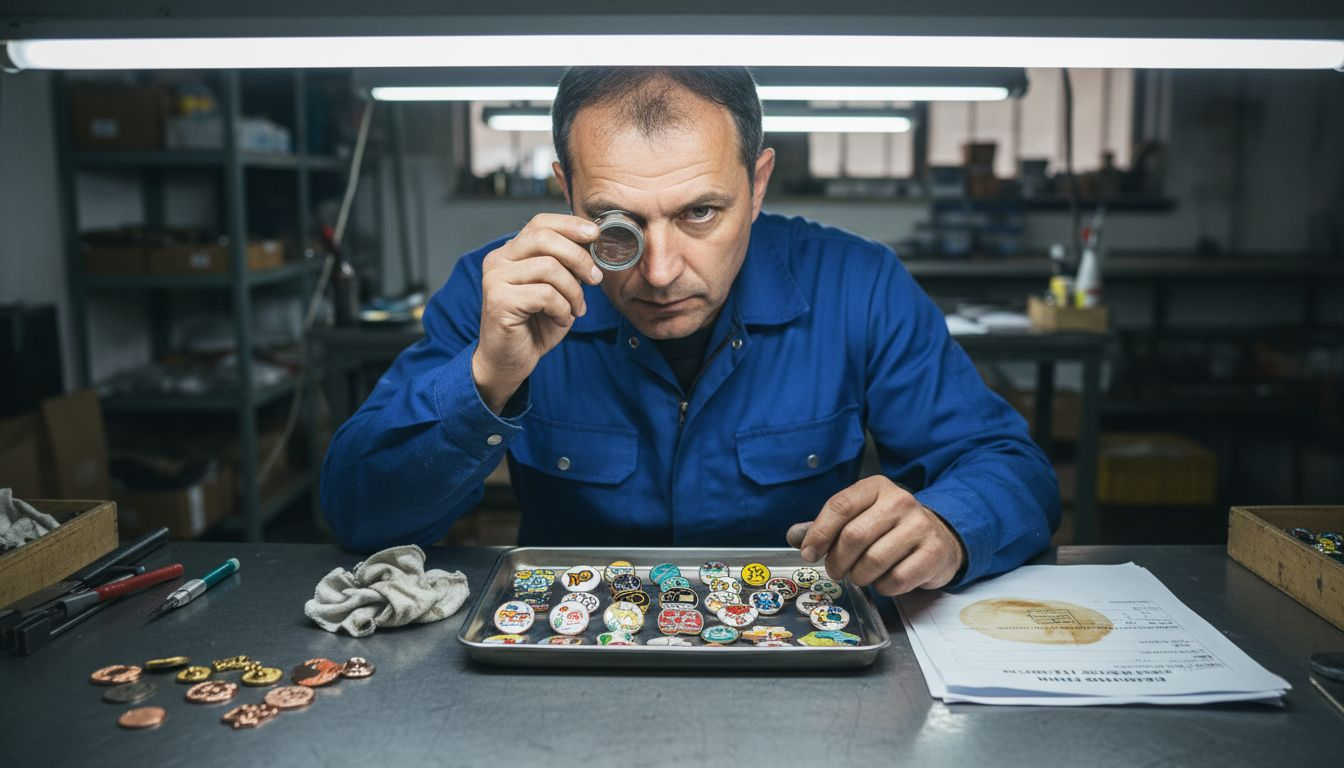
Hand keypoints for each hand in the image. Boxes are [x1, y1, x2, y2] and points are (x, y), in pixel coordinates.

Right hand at [473, 213, 602, 412]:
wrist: (510, 361)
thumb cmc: (534, 325)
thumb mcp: (556, 289)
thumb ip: (566, 266)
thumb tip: (593, 242)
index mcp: (510, 252)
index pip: (540, 223)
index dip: (570, 224)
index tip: (595, 234)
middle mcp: (498, 260)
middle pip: (545, 239)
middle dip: (579, 258)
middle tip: (594, 279)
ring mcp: (495, 279)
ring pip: (550, 267)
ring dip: (573, 291)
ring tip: (575, 309)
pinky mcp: (499, 301)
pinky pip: (546, 294)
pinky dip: (562, 309)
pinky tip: (560, 320)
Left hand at [786, 476, 964, 595]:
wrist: (941, 537)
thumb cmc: (890, 528)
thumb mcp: (860, 516)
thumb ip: (827, 526)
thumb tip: (794, 536)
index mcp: (876, 487)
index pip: (840, 506)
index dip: (818, 533)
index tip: (808, 553)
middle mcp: (901, 501)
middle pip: (854, 536)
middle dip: (837, 561)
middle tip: (835, 570)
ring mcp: (920, 526)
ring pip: (873, 561)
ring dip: (859, 576)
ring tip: (860, 574)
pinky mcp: (934, 553)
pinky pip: (896, 580)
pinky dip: (882, 587)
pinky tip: (884, 580)